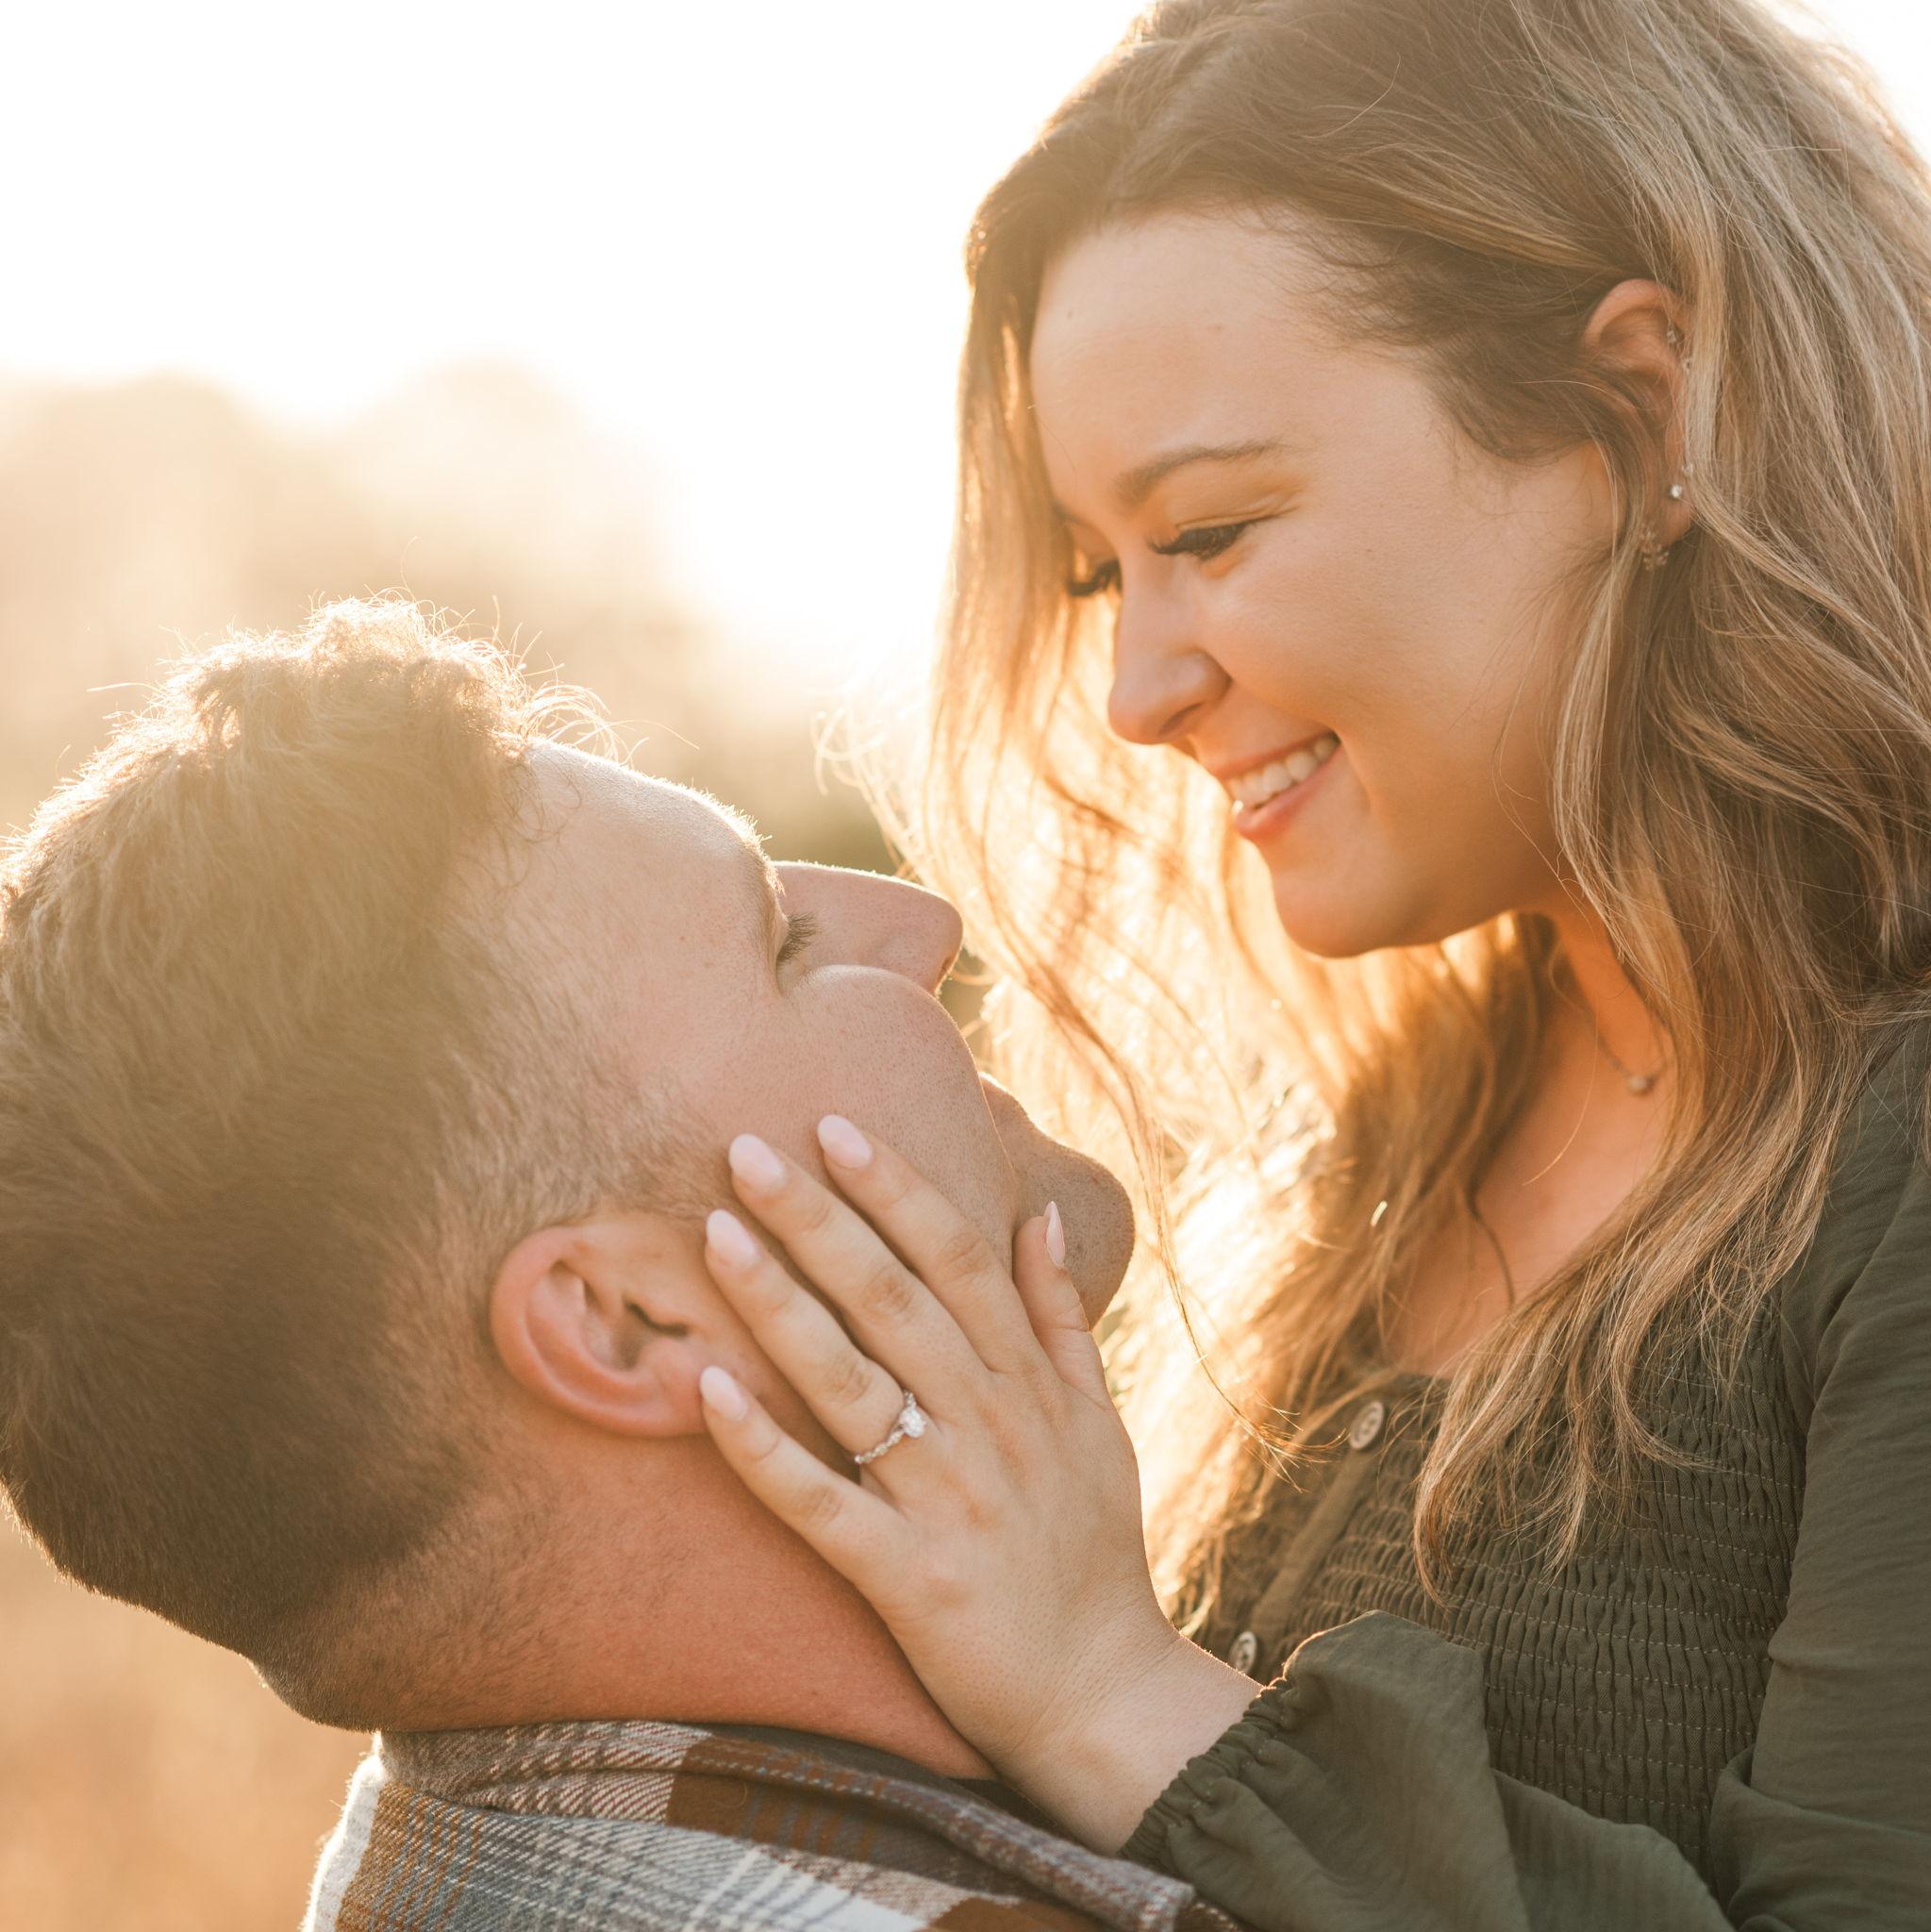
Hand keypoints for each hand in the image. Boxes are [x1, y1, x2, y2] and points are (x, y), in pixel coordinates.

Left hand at [694, 1117, 1259, 1850]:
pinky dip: (762, 1444)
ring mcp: (946, 1498)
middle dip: (817, 1218)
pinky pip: (819, 1500)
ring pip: (849, 1380)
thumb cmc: (1092, 1548)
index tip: (835, 1126)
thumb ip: (1064, 1317)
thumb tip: (1043, 1215)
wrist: (1104, 1694)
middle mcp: (988, 1424)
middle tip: (745, 1149)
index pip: (957, 1258)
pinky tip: (706, 1387)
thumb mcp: (1100, 1421)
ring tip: (715, 1234)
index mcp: (1028, 1383)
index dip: (896, 1187)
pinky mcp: (905, 1575)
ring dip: (779, 1303)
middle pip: (893, 1298)